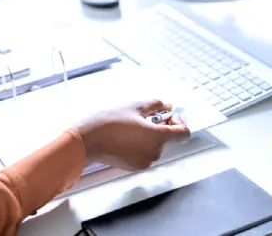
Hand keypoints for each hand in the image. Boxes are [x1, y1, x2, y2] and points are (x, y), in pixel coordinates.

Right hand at [72, 100, 190, 171]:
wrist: (87, 141)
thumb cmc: (108, 122)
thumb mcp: (134, 106)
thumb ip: (156, 105)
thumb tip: (167, 106)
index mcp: (158, 137)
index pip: (184, 133)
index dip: (178, 122)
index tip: (167, 115)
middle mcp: (155, 153)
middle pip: (168, 139)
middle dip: (160, 127)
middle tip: (144, 117)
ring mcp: (145, 162)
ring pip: (156, 146)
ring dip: (149, 135)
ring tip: (131, 125)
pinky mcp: (134, 167)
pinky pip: (145, 154)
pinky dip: (140, 145)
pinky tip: (125, 136)